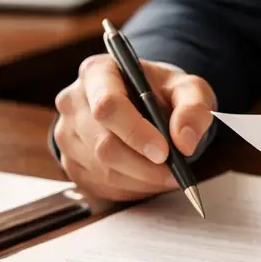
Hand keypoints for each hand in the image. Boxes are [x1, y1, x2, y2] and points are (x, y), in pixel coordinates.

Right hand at [53, 54, 214, 201]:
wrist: (147, 104)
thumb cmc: (163, 93)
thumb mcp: (189, 89)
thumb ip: (193, 108)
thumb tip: (185, 141)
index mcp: (98, 72)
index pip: (107, 106)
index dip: (136, 133)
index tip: (164, 152)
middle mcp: (74, 101)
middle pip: (103, 144)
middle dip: (144, 166)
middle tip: (175, 173)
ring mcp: (66, 133)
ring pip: (102, 170)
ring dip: (142, 180)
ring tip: (168, 175)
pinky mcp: (70, 162)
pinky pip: (100, 185)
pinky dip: (131, 189)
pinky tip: (149, 179)